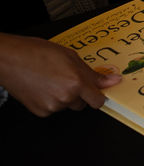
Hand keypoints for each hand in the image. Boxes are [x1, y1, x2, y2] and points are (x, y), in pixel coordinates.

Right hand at [0, 32, 120, 116]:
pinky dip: (52, 101)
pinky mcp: (40, 111)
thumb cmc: (37, 53)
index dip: (99, 96)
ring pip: (68, 106)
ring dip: (65, 97)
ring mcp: (52, 106)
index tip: (99, 92)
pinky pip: (53, 109)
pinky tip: (44, 88)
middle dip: (80, 94)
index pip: (98, 100)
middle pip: (83, 103)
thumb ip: (92, 73)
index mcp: (76, 82)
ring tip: (53, 80)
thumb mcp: (71, 57)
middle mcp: (65, 96)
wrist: (10, 59)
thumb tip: (112, 81)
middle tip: (68, 80)